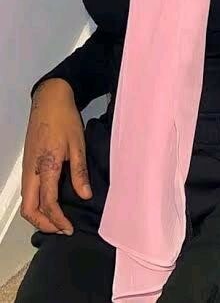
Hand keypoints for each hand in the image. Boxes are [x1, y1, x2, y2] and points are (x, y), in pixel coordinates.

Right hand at [20, 78, 92, 234]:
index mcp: (46, 166)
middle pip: (28, 208)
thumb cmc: (65, 118)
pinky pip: (27, 190)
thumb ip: (79, 172)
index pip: (47, 203)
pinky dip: (35, 203)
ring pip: (25, 200)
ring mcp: (27, 166)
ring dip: (38, 215)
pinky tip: (50, 202)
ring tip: (57, 219)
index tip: (69, 228)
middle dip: (43, 224)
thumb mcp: (78, 144)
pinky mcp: (28, 162)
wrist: (50, 99)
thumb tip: (85, 195)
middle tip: (62, 229)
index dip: (58, 220)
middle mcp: (32, 170)